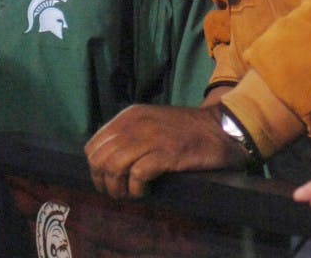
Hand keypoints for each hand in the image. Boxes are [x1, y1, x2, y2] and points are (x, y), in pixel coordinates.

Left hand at [84, 103, 247, 197]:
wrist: (217, 128)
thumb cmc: (184, 131)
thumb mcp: (149, 123)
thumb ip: (128, 135)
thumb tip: (104, 163)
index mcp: (129, 116)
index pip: (93, 146)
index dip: (96, 169)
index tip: (108, 181)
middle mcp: (135, 124)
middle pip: (99, 159)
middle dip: (104, 182)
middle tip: (119, 192)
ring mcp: (150, 137)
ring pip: (113, 167)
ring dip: (118, 189)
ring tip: (130, 194)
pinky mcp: (166, 153)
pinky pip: (137, 175)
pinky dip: (137, 189)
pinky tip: (146, 190)